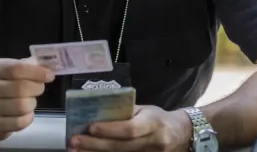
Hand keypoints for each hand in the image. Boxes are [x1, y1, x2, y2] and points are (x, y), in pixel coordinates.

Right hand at [0, 57, 54, 140]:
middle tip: (39, 88)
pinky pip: (19, 123)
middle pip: (20, 88)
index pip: (16, 69)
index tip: (49, 75)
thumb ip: (26, 66)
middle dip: (37, 88)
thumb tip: (48, 68)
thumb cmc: (0, 84)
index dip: (36, 72)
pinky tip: (25, 113)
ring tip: (30, 100)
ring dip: (32, 103)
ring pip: (21, 106)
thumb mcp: (7, 69)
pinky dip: (28, 117)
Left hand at [68, 105, 192, 151]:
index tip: (90, 127)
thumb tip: (97, 109)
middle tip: (74, 141)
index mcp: (153, 123)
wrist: (181, 135)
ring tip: (76, 150)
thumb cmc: (158, 119)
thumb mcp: (145, 110)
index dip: (109, 129)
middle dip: (95, 144)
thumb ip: (124, 111)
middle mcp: (153, 142)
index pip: (129, 129)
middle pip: (121, 147)